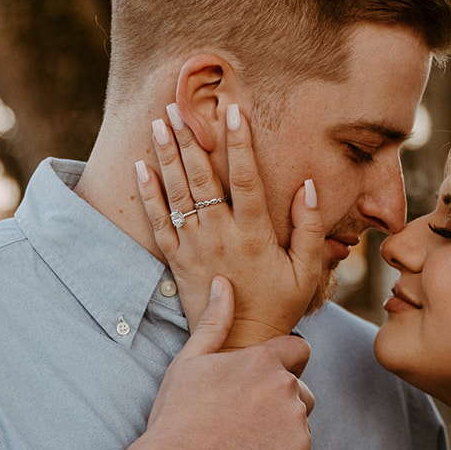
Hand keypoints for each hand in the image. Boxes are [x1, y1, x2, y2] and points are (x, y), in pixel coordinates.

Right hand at [115, 277, 314, 449]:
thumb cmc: (178, 415)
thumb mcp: (190, 362)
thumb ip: (216, 322)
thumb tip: (224, 283)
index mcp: (263, 360)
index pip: (299, 351)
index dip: (283, 365)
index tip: (258, 383)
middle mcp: (286, 387)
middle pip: (300, 389)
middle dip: (280, 400)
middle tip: (242, 420)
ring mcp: (296, 423)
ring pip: (299, 421)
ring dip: (281, 428)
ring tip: (244, 442)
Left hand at [138, 102, 324, 345]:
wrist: (239, 344)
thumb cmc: (280, 306)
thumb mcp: (307, 271)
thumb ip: (309, 228)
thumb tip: (308, 186)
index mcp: (254, 234)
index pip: (245, 178)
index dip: (239, 143)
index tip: (233, 111)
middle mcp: (220, 235)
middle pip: (202, 177)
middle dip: (190, 138)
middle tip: (177, 105)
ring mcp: (194, 246)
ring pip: (177, 193)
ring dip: (166, 155)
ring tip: (159, 122)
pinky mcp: (177, 260)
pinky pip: (158, 222)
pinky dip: (148, 193)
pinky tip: (141, 166)